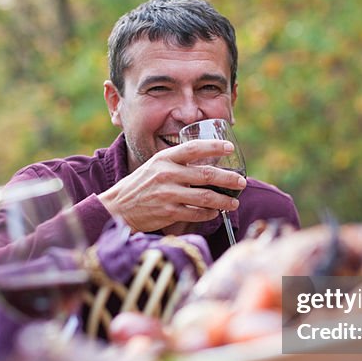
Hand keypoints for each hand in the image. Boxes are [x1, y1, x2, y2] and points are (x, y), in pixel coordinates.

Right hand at [98, 140, 246, 232]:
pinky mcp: (168, 212)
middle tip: (241, 182)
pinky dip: (209, 214)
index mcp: (164, 158)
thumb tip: (207, 163)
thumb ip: (177, 163)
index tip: (229, 148)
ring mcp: (168, 194)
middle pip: (206, 174)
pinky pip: (196, 213)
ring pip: (205, 197)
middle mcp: (167, 174)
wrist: (119, 207)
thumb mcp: (155, 166)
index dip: (214, 146)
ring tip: (234, 202)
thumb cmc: (141, 185)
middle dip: (229, 179)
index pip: (194, 148)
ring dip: (224, 201)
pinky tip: (214, 213)